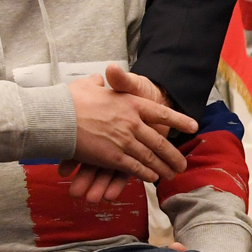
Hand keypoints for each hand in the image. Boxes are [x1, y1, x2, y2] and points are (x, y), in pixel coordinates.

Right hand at [66, 65, 194, 187]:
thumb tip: (109, 72)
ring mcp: (124, 140)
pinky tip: (152, 178)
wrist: (57, 115)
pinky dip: (145, 173)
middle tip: (182, 164)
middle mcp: (132, 122)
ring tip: (173, 174)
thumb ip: (104, 82)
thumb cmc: (72, 99)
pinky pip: (134, 167)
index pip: (161, 113)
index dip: (179, 120)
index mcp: (130, 103)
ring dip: (163, 167)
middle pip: (159, 141)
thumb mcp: (92, 84)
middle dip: (173, 154)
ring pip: (150, 157)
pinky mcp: (113, 157)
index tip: (193, 126)